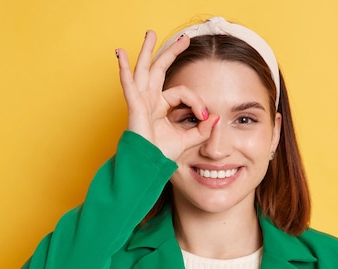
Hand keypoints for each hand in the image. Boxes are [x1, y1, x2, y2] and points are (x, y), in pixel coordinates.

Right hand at [116, 31, 218, 160]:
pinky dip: (125, 70)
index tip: (205, 116)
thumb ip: (202, 129)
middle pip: (160, 70)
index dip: (196, 102)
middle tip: (184, 38)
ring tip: (150, 33)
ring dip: (147, 51)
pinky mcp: (135, 107)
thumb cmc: (162, 155)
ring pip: (145, 70)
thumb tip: (216, 118)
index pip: (182, 93)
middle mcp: (150, 100)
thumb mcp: (188, 140)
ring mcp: (141, 102)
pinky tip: (122, 55)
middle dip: (171, 52)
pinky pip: (129, 86)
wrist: (148, 166)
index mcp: (161, 107)